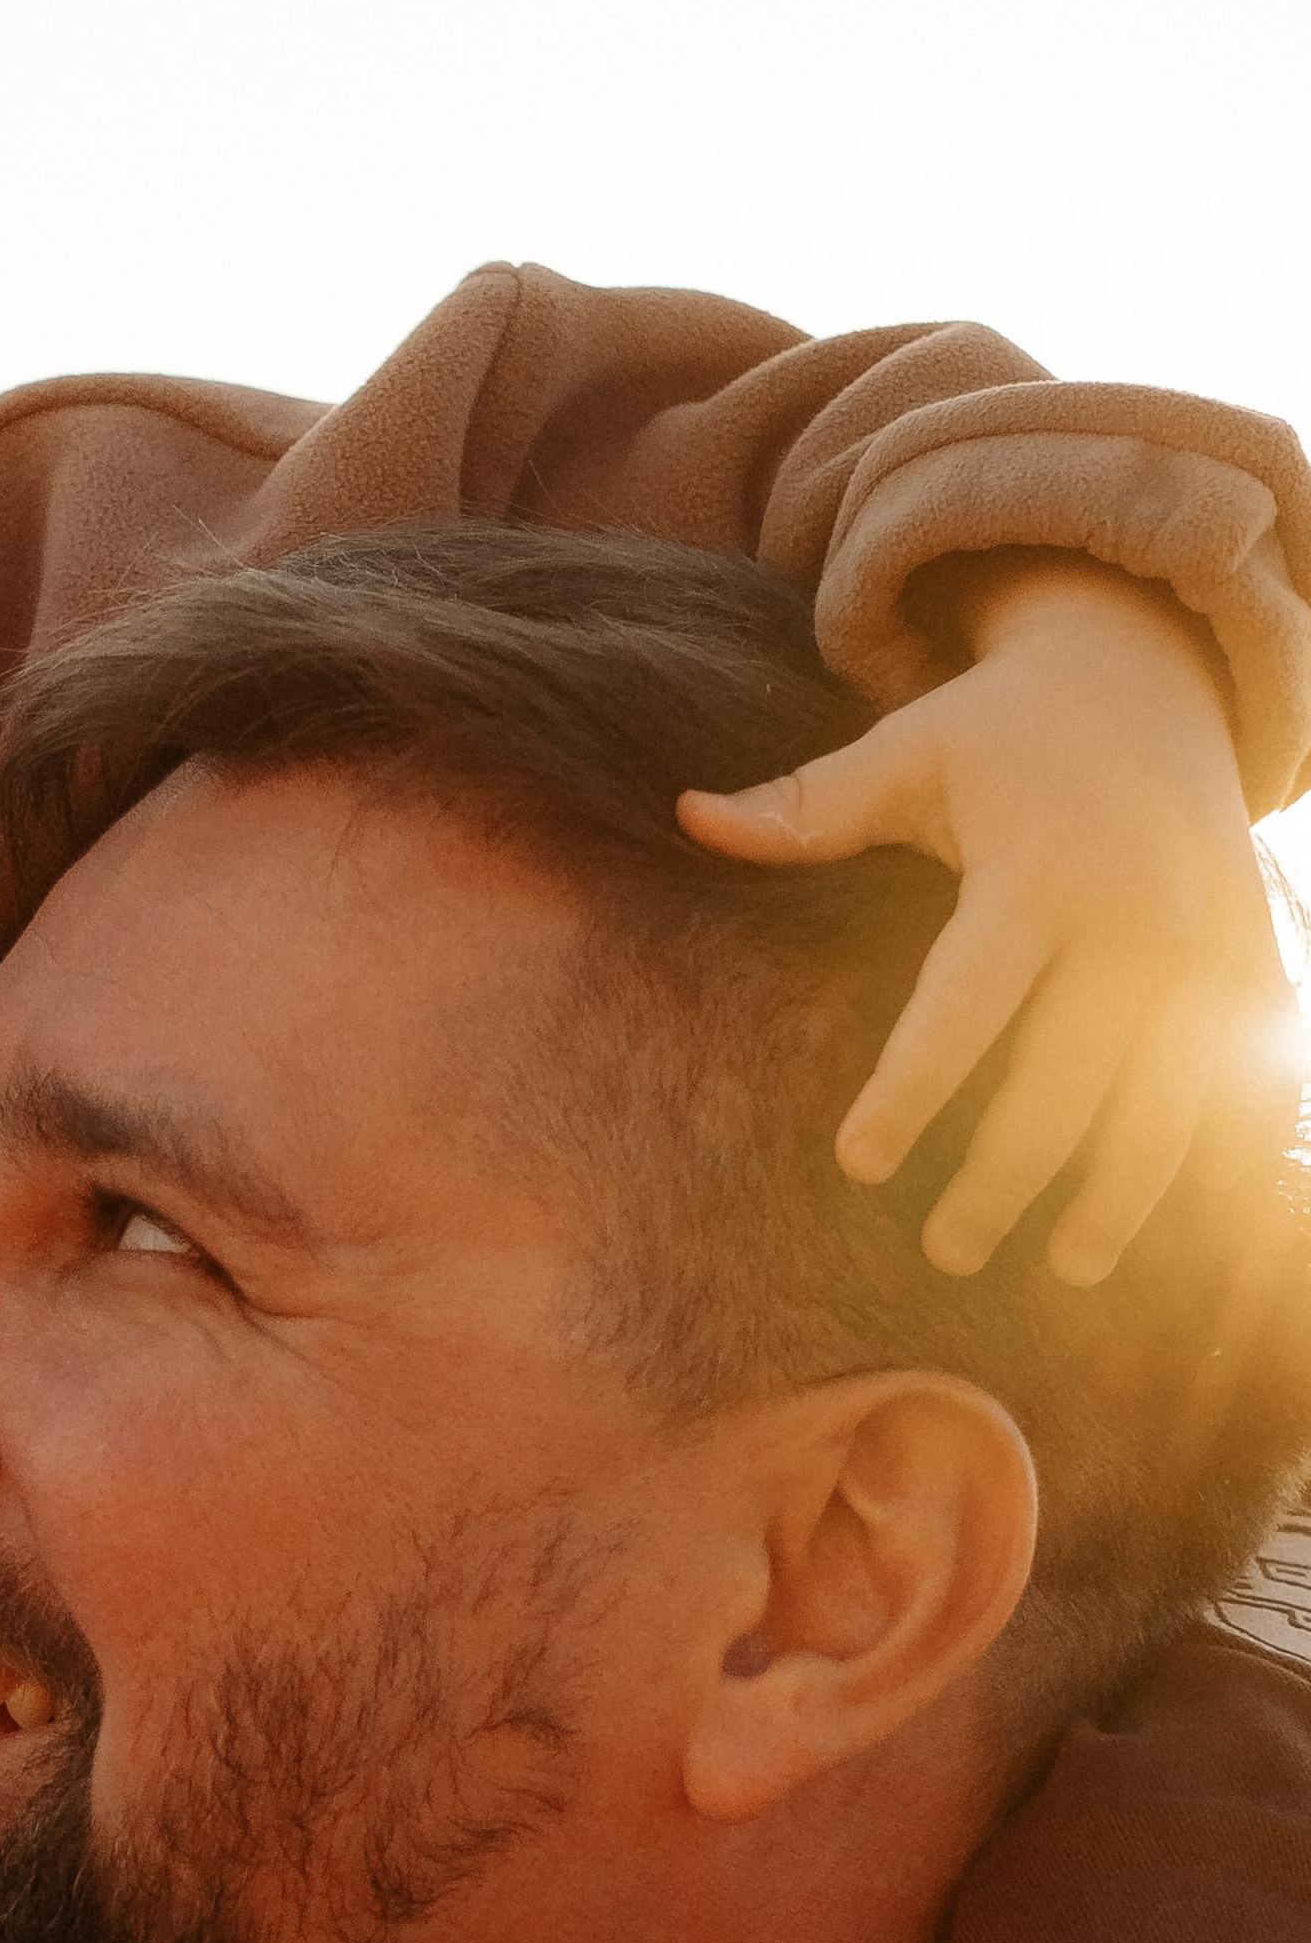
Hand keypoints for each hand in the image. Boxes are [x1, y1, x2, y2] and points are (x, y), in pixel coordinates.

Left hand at [681, 556, 1289, 1282]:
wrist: (1160, 672)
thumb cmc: (1004, 731)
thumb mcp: (909, 751)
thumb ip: (809, 805)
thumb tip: (688, 815)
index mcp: (1040, 869)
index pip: (965, 1003)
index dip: (911, 1089)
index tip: (857, 1164)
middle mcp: (1137, 915)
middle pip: (1064, 1080)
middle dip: (1005, 1178)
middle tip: (944, 1252)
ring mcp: (1209, 946)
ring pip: (1165, 1101)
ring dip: (1117, 1196)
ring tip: (1064, 1269)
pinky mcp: (1253, 962)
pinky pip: (1235, 1078)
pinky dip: (1204, 1156)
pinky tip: (1157, 1224)